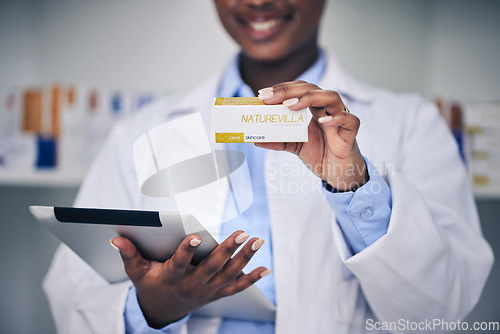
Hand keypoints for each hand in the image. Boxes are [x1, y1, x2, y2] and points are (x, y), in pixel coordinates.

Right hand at [111, 231, 268, 327]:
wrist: (163, 310)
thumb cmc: (150, 285)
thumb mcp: (136, 272)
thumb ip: (129, 254)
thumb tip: (116, 237)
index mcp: (172, 277)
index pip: (180, 263)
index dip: (187, 250)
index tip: (196, 236)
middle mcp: (193, 285)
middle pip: (213, 267)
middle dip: (228, 250)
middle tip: (241, 233)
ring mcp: (208, 290)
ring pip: (229, 274)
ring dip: (245, 258)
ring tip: (257, 241)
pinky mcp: (217, 293)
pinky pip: (237, 286)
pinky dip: (252, 278)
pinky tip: (265, 268)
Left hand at [257, 81, 366, 190]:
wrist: (339, 173)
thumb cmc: (320, 154)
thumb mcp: (295, 146)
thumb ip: (278, 141)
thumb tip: (256, 141)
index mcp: (314, 108)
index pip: (299, 89)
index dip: (282, 88)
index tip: (261, 94)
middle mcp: (327, 108)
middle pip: (311, 89)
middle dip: (288, 90)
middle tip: (269, 98)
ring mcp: (341, 117)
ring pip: (331, 97)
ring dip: (309, 98)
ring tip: (289, 105)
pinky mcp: (351, 132)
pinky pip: (350, 120)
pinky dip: (337, 118)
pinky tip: (323, 121)